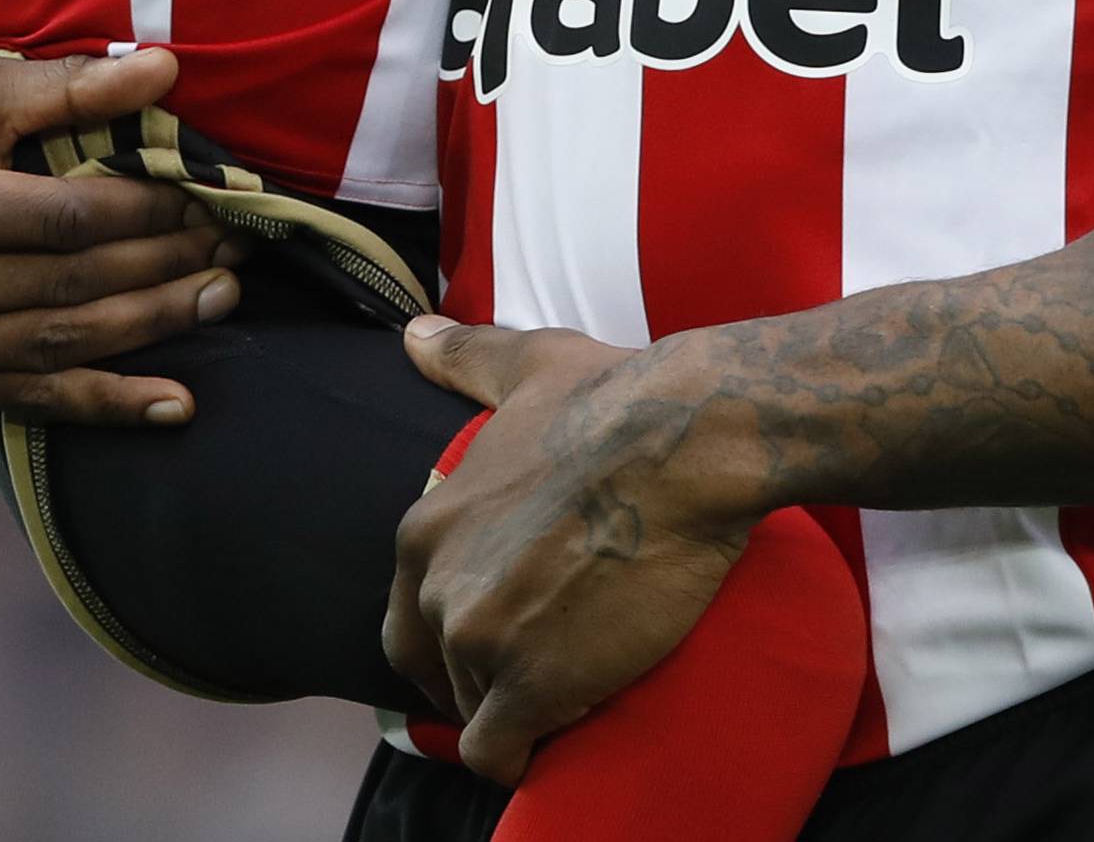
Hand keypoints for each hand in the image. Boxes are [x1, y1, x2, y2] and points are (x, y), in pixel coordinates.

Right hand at [0, 46, 241, 422]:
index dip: (145, 213)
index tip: (207, 196)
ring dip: (150, 328)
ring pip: (53, 349)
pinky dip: (105, 404)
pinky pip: (23, 399)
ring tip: (219, 298)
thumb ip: (68, 86)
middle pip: (64, 288)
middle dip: (162, 267)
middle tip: (236, 246)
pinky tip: (175, 402)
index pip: (60, 221)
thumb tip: (167, 71)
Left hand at [383, 317, 752, 787]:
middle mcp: (435, 584)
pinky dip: (524, 758)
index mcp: (425, 525)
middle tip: (538, 670)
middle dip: (477, 679)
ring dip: (515, 709)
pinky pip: (499, 753)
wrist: (681, 442)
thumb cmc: (611, 397)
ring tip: (571, 685)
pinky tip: (560, 738)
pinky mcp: (529, 683)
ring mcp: (478, 638)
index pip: (412, 613)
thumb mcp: (523, 365)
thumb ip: (463, 358)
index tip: (506, 633)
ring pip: (475, 711)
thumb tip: (413, 336)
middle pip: (435, 669)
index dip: (456, 632)